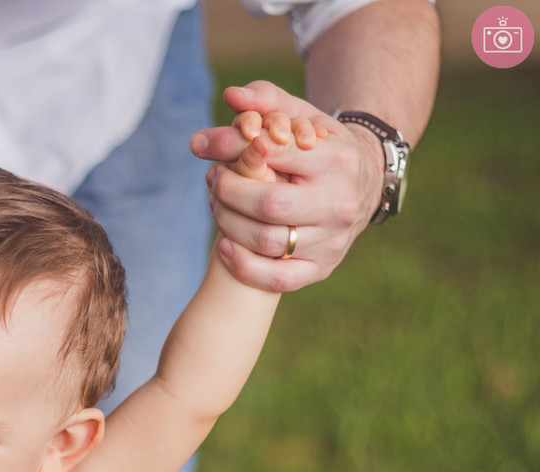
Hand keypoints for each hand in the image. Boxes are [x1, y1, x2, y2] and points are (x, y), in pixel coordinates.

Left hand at [190, 81, 383, 291]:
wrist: (363, 184)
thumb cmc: (319, 147)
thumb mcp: (302, 116)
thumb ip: (266, 100)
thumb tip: (231, 97)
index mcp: (338, 159)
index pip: (273, 154)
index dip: (231, 148)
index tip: (204, 145)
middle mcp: (340, 202)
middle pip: (268, 205)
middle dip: (228, 191)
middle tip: (212, 178)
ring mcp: (333, 240)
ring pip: (267, 242)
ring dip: (228, 224)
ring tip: (216, 204)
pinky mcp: (322, 268)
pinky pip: (277, 279)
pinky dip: (244, 265)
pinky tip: (224, 245)